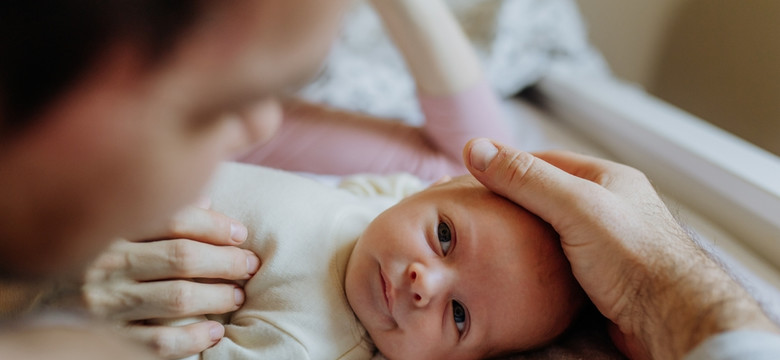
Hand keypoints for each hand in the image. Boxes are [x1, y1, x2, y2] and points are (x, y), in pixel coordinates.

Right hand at [81, 204, 260, 358]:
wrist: (26, 313)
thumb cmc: (83, 262)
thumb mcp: (107, 230)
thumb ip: (154, 214)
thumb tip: (206, 202)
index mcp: (108, 229)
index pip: (173, 219)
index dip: (215, 225)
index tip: (240, 233)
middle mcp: (105, 265)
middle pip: (182, 257)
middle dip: (226, 261)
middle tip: (249, 265)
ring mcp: (105, 304)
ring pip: (177, 298)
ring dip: (217, 297)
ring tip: (236, 295)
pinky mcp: (107, 338)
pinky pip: (160, 342)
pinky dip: (193, 337)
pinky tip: (214, 332)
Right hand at [462, 138, 777, 358]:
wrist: (671, 318)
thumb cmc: (634, 257)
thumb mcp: (574, 206)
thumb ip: (525, 178)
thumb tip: (475, 148)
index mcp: (608, 178)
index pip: (545, 161)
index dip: (507, 166)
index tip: (472, 176)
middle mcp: (609, 206)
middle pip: (547, 195)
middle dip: (512, 202)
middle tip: (475, 212)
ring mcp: (607, 242)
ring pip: (552, 230)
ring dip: (523, 234)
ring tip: (488, 240)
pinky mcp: (603, 275)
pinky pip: (560, 259)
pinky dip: (536, 260)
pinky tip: (518, 267)